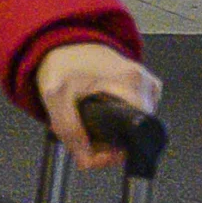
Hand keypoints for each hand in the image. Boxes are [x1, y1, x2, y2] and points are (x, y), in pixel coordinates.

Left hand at [32, 42, 161, 171]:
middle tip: (84, 137)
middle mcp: (145, 82)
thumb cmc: (62, 63)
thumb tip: (86, 160)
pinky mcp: (143, 84)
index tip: (96, 153)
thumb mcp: (55, 97)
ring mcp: (146, 82)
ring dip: (112, 131)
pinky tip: (101, 111)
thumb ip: (69, 131)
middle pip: (136, 131)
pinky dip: (118, 118)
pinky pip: (135, 112)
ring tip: (88, 120)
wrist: (62, 42)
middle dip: (109, 142)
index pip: (137, 132)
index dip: (116, 150)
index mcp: (132, 82)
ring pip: (135, 124)